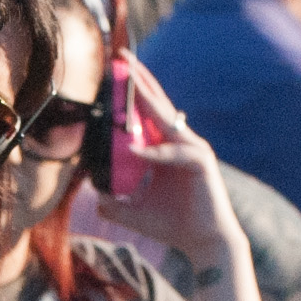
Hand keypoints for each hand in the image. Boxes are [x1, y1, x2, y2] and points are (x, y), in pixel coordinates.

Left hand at [91, 58, 231, 253]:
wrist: (204, 243)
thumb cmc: (174, 225)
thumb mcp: (135, 213)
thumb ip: (115, 203)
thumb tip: (95, 196)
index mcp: (166, 147)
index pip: (147, 112)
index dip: (133, 91)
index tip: (115, 70)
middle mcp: (180, 142)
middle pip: (157, 104)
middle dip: (139, 79)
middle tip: (121, 56)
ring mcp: (193, 149)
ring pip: (167, 118)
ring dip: (148, 98)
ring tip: (130, 81)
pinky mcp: (202, 163)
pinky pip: (174, 153)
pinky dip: (155, 152)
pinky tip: (137, 152)